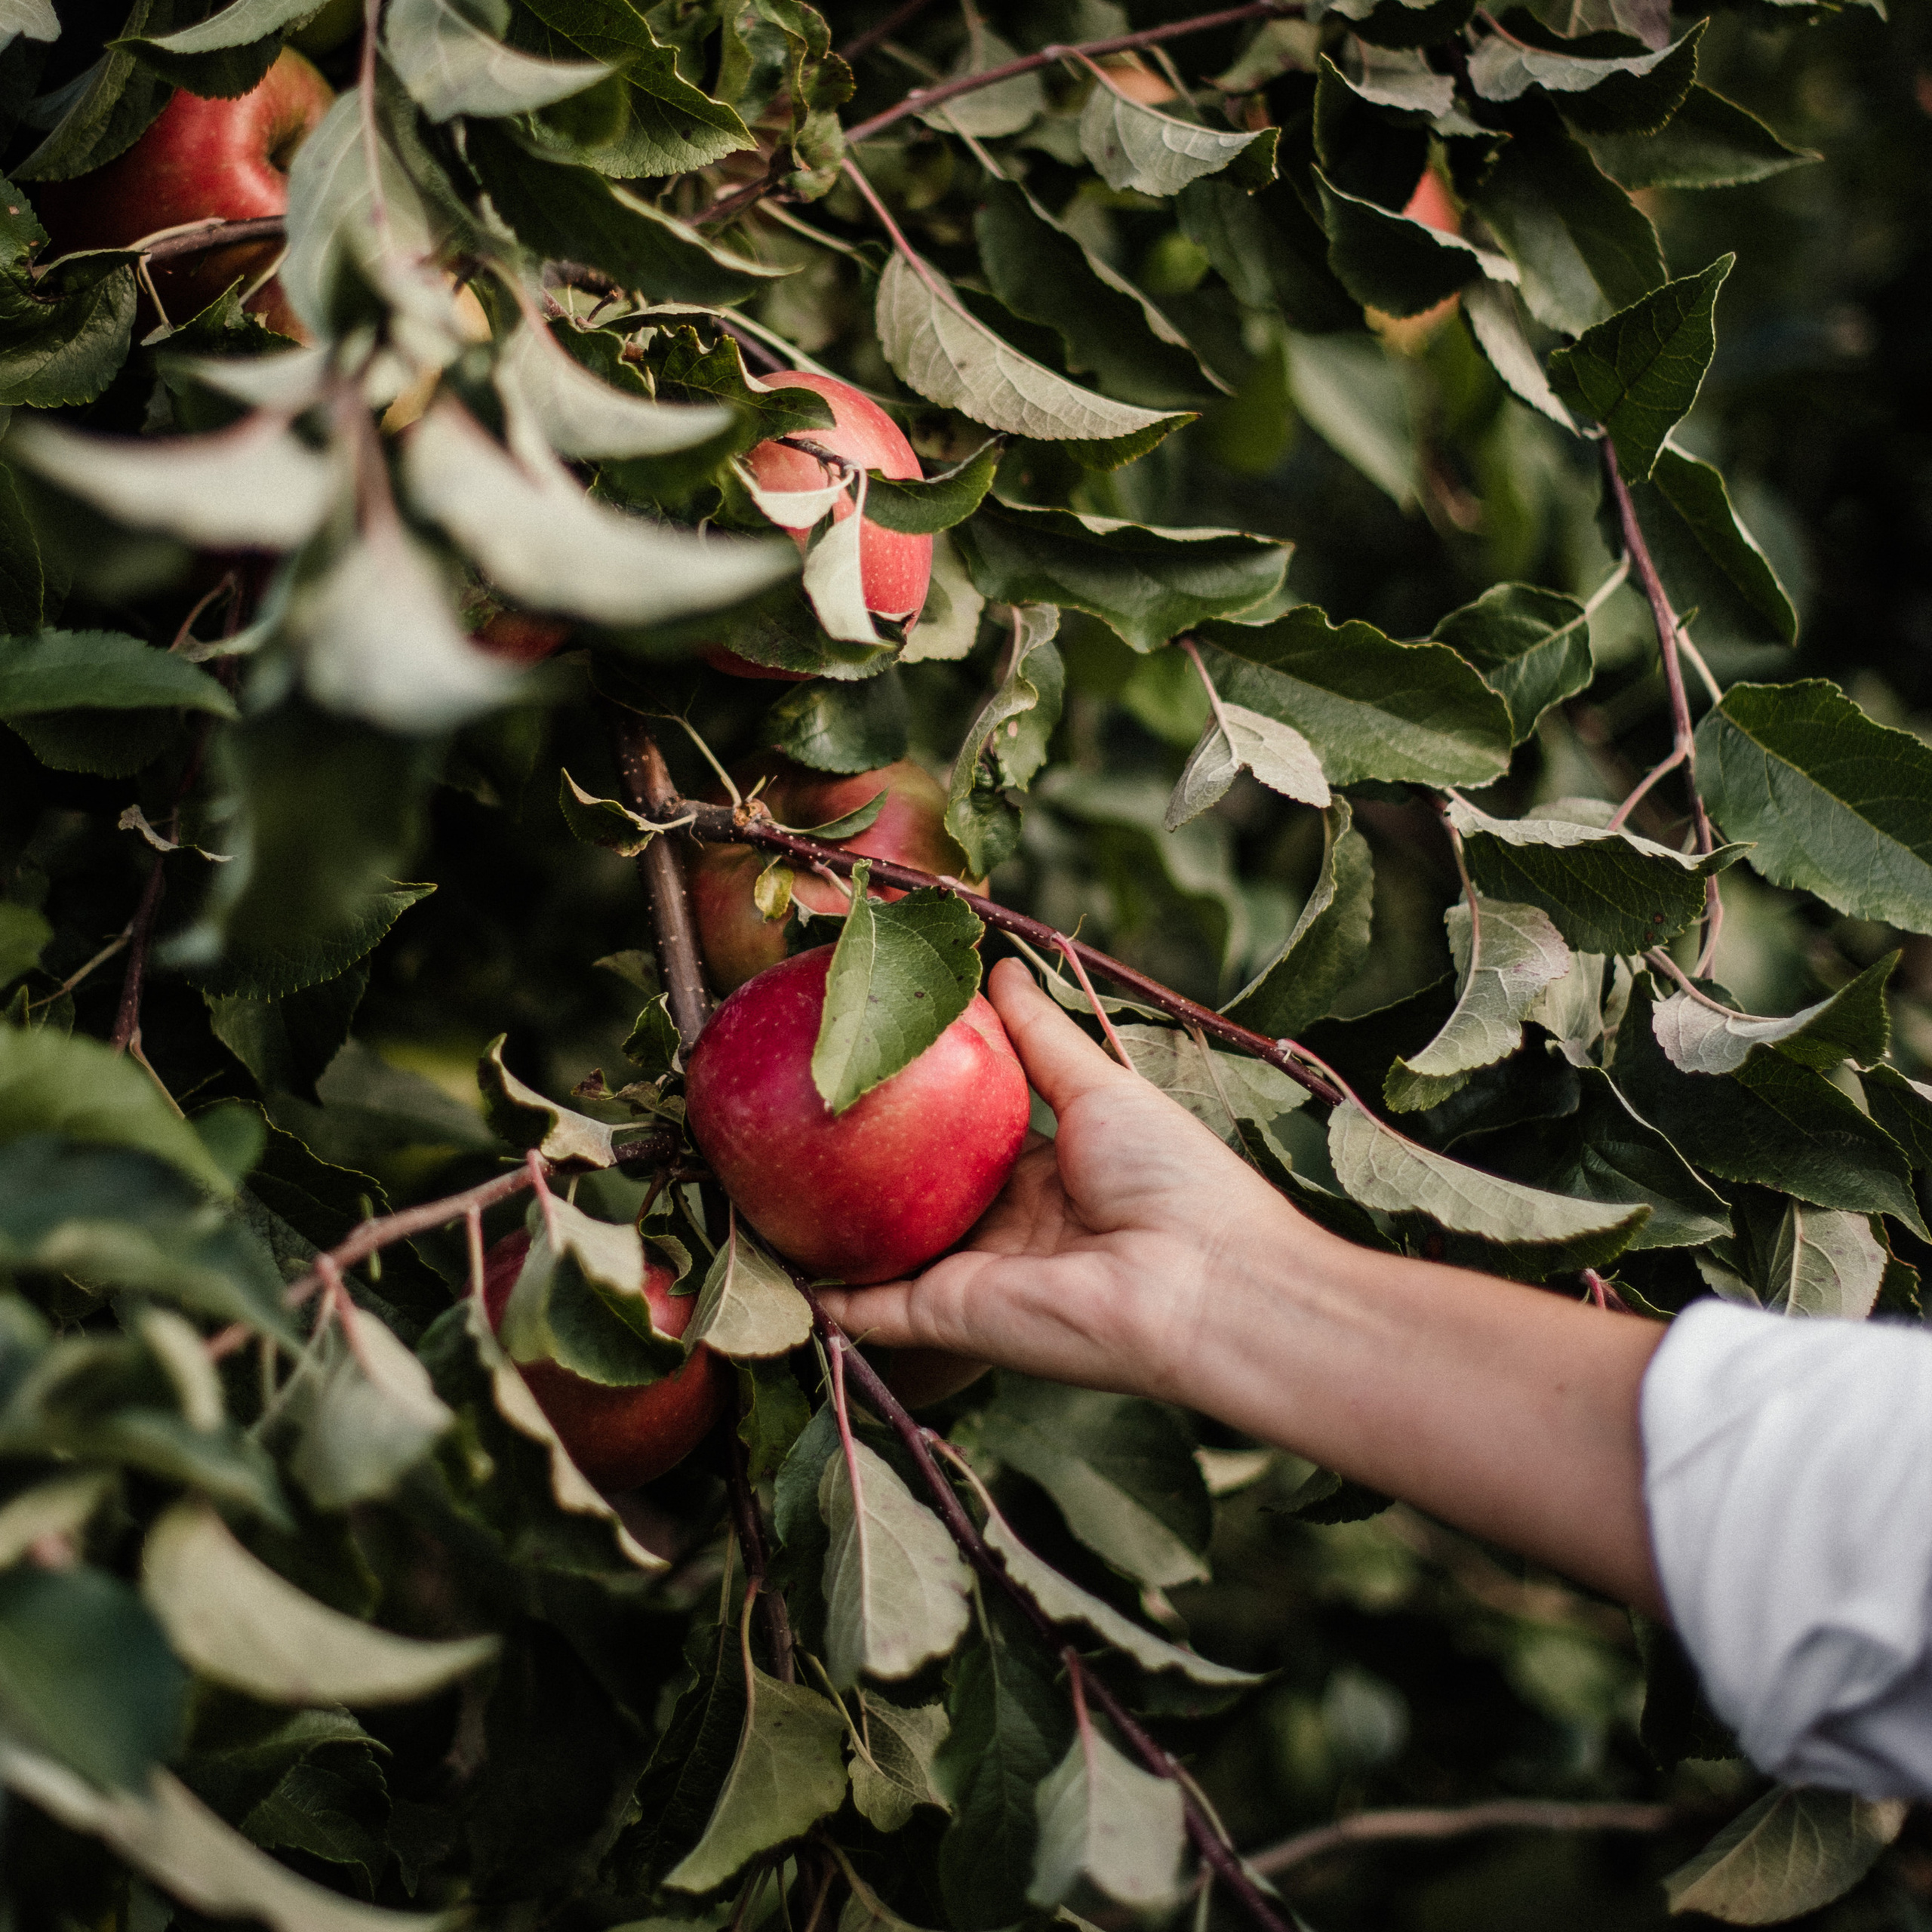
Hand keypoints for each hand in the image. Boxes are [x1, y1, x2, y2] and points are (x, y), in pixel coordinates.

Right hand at [819, 956, 1326, 1406]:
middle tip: (793, 1111)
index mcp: (1049, 1179)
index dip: (919, 1107)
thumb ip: (1042, 1037)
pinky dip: (822, 1293)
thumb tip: (998, 964)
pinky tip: (770, 1265)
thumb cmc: (1170, 1175)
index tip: (865, 1061)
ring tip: (762, 1181)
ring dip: (828, 1227)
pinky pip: (870, 1308)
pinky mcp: (949, 1317)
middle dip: (864, 1164)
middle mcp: (1006, 1230)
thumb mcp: (1100, 1087)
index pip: (968, 1141)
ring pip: (884, 1252)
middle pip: (919, 1196)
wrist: (1200, 1283)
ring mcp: (974, 1277)